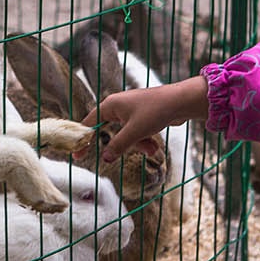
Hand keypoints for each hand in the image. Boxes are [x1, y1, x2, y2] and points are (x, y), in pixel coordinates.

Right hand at [79, 75, 209, 161]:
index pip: (89, 123)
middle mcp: (118, 107)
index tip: (77, 155)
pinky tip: (155, 145)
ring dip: (138, 145)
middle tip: (115, 158)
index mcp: (111, 105)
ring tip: (151, 149)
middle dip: (123, 145)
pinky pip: (137, 133)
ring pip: (126, 136)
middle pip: (110, 132)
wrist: (181, 102)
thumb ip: (118, 146)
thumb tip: (105, 157)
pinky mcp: (143, 116)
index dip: (84, 140)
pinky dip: (145, 141)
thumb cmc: (155, 111)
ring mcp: (131, 111)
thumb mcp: (134, 132)